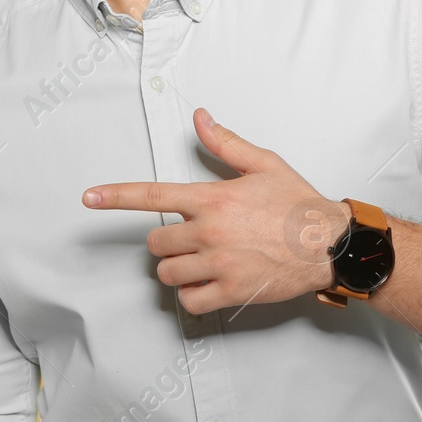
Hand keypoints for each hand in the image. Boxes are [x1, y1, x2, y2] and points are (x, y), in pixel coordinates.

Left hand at [83, 108, 349, 314]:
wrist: (331, 244)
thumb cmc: (298, 204)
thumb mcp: (264, 164)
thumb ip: (225, 143)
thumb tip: (200, 119)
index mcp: (212, 199)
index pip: (152, 196)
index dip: (116, 197)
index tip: (90, 197)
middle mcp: (210, 232)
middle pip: (156, 244)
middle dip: (166, 243)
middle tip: (190, 240)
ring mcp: (219, 265)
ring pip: (168, 274)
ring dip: (177, 270)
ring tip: (201, 262)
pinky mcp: (232, 292)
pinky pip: (190, 302)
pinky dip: (193, 296)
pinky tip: (209, 284)